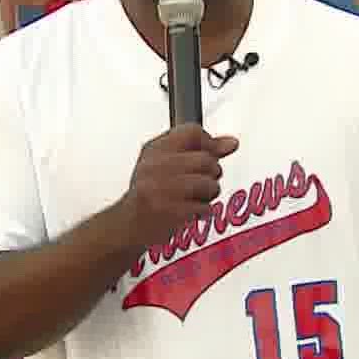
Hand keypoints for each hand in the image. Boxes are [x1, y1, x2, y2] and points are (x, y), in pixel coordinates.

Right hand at [117, 123, 242, 247]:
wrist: (127, 226)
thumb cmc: (149, 194)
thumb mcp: (167, 164)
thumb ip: (202, 151)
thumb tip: (231, 143)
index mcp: (154, 150)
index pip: (192, 132)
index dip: (208, 143)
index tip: (208, 154)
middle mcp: (155, 167)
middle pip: (206, 159)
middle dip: (212, 173)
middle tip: (200, 181)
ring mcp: (162, 190)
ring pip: (209, 183)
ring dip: (209, 194)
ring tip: (195, 197)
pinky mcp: (170, 212)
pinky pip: (205, 207)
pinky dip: (203, 211)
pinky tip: (190, 211)